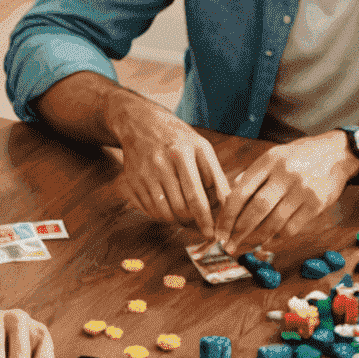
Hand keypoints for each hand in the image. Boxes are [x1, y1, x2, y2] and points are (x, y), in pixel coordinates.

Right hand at [110, 95, 229, 240]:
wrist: (141, 123)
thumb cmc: (178, 138)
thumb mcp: (201, 148)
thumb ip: (216, 175)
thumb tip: (228, 205)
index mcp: (184, 152)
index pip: (197, 195)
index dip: (206, 219)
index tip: (213, 234)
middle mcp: (162, 162)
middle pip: (181, 208)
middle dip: (194, 222)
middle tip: (201, 225)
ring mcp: (144, 173)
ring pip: (165, 213)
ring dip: (178, 220)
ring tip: (185, 214)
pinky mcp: (131, 182)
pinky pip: (150, 210)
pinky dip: (162, 215)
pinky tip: (169, 205)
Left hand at [214, 134, 355, 253]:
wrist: (337, 153)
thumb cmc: (299, 157)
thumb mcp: (274, 156)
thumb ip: (252, 176)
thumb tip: (229, 200)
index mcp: (268, 161)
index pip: (240, 192)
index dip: (227, 216)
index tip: (219, 232)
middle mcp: (285, 174)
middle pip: (256, 209)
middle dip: (239, 231)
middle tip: (229, 245)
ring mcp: (302, 189)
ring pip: (274, 222)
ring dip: (258, 237)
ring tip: (249, 245)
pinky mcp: (317, 203)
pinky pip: (292, 227)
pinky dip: (278, 238)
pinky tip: (270, 240)